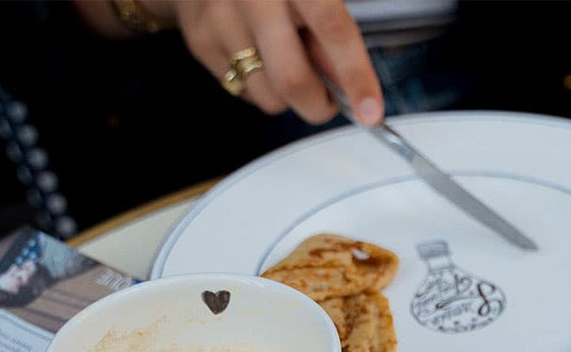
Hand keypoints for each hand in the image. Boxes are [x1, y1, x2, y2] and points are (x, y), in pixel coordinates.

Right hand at [144, 0, 383, 124]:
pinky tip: (254, 52)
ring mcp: (221, 19)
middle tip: (326, 100)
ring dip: (286, 95)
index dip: (356, 77)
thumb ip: (331, 35)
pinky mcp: (200, 40)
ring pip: (267, 96)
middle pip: (292, 80)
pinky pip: (242, 91)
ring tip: (282, 59)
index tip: (371, 113)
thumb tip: (348, 88)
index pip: (333, 30)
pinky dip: (258, 84)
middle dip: (318, 105)